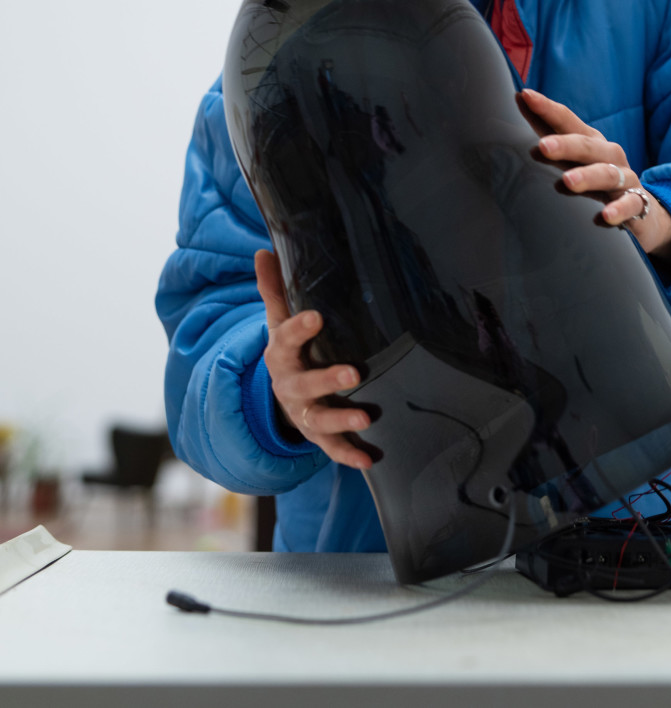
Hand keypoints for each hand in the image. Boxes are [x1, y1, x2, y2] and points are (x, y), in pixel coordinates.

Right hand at [254, 249, 372, 469]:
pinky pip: (332, 448)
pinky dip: (349, 454)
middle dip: (327, 381)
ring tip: (366, 417)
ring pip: (319, 419)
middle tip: (353, 374)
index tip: (318, 316)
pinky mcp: (318, 435)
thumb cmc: (288, 349)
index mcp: (281, 354)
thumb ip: (274, 288)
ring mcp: (303, 413)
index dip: (300, 328)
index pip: (286, 338)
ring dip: (342, 420)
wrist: (280, 394)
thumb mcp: (278, 320)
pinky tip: (369, 458)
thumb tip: (263, 249)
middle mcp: (290, 386)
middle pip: (304, 384)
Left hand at [519, 88, 670, 260]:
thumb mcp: (575, 161)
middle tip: (543, 146)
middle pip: (586, 146)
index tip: (526, 95)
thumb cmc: (599, 177)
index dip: (547, 108)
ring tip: (568, 181)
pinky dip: (618, 210)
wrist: (643, 210)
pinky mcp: (637, 204)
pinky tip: (604, 216)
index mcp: (590, 141)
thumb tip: (525, 129)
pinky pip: (629, 205)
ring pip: (607, 174)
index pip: (567, 121)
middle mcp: (609, 155)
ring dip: (588, 176)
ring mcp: (625, 179)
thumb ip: (551, 144)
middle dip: (565, 145)